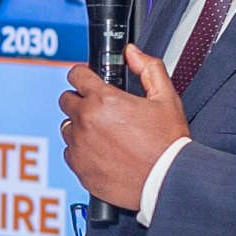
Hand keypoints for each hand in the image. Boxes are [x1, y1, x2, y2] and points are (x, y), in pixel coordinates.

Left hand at [59, 47, 188, 211]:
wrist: (167, 181)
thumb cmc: (168, 143)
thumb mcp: (166, 98)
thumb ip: (148, 68)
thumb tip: (133, 53)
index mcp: (104, 100)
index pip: (75, 75)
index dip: (83, 75)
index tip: (88, 81)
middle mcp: (86, 122)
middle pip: (66, 100)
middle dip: (81, 100)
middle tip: (100, 109)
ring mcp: (80, 146)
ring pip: (67, 128)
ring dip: (80, 127)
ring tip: (104, 134)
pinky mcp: (79, 169)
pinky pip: (70, 153)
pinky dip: (82, 151)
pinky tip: (102, 153)